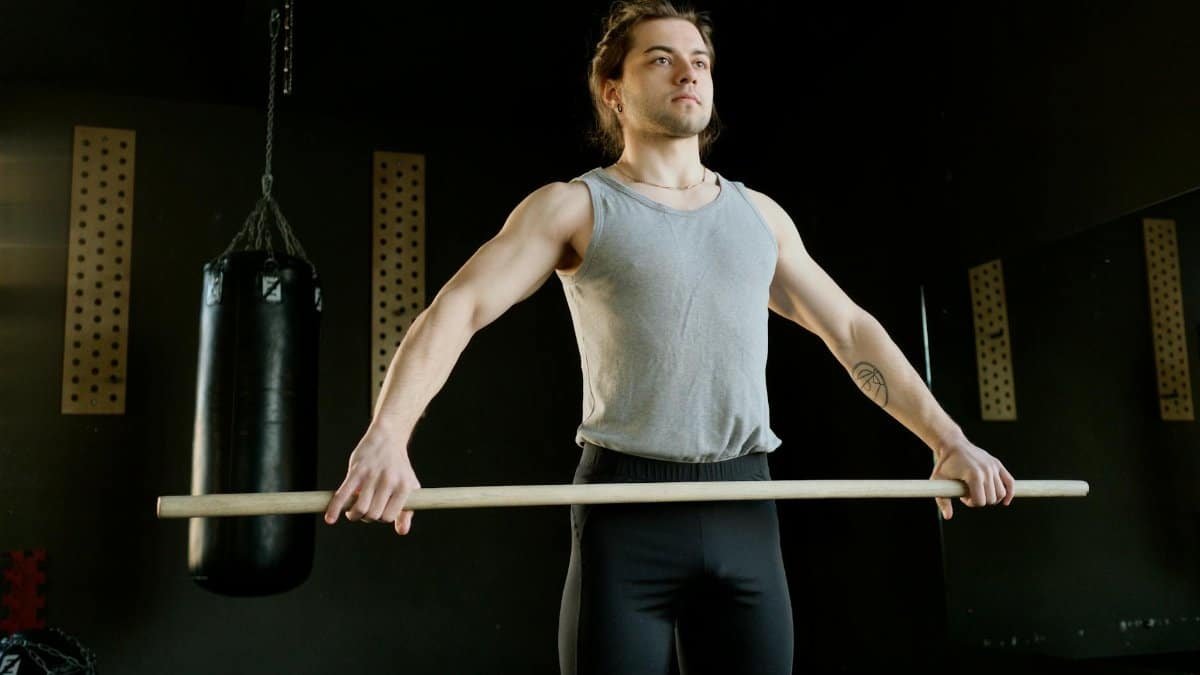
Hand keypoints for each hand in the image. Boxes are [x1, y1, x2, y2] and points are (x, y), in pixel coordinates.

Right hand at [324, 417, 420, 534]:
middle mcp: (388, 481)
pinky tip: (330, 519)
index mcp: (403, 487)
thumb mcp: (409, 486)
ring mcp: (371, 476)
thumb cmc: (399, 467)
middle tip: (364, 512)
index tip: (377, 513)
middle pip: (373, 514)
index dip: (381, 519)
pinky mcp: (356, 471)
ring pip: (360, 508)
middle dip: (366, 518)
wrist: (387, 438)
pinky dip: (335, 508)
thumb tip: (402, 532)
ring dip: (353, 515)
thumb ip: (407, 510)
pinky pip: (343, 494)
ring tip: (352, 511)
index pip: (389, 516)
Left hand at [929, 434, 1013, 519]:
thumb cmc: (944, 464)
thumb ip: (942, 500)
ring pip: (1001, 493)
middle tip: (969, 493)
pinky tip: (1005, 501)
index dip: (971, 503)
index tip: (962, 496)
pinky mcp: (997, 464)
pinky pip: (1009, 482)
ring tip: (978, 490)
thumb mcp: (938, 480)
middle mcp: (987, 471)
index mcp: (974, 475)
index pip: (980, 501)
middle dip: (980, 500)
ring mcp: (993, 467)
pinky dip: (1009, 492)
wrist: (952, 445)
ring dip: (991, 497)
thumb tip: (947, 517)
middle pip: (991, 499)